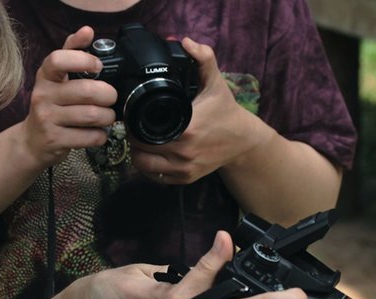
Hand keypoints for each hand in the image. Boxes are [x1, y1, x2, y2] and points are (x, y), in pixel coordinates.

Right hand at [22, 26, 117, 166]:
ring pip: (92, 115)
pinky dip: (101, 135)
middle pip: (86, 91)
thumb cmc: (50, 105)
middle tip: (111, 98)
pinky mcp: (55, 140)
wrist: (32, 141)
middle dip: (108, 95)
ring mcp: (47, 119)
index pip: (60, 60)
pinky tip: (98, 132)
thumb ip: (72, 52)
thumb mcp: (56, 78)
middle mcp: (43, 95)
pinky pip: (89, 136)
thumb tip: (87, 30)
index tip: (98, 65)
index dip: (84, 60)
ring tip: (107, 116)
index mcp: (46, 76)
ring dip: (108, 117)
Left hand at [129, 37, 262, 184]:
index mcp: (187, 128)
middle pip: (140, 149)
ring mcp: (185, 168)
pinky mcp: (186, 179)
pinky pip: (156, 178)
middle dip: (132, 137)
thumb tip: (187, 43)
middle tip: (133, 127)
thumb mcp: (215, 82)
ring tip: (139, 141)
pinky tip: (149, 156)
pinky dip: (148, 168)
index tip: (131, 115)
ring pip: (144, 166)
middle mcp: (184, 151)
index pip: (144, 130)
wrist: (243, 141)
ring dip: (137, 154)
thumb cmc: (226, 111)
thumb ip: (203, 59)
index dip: (132, 123)